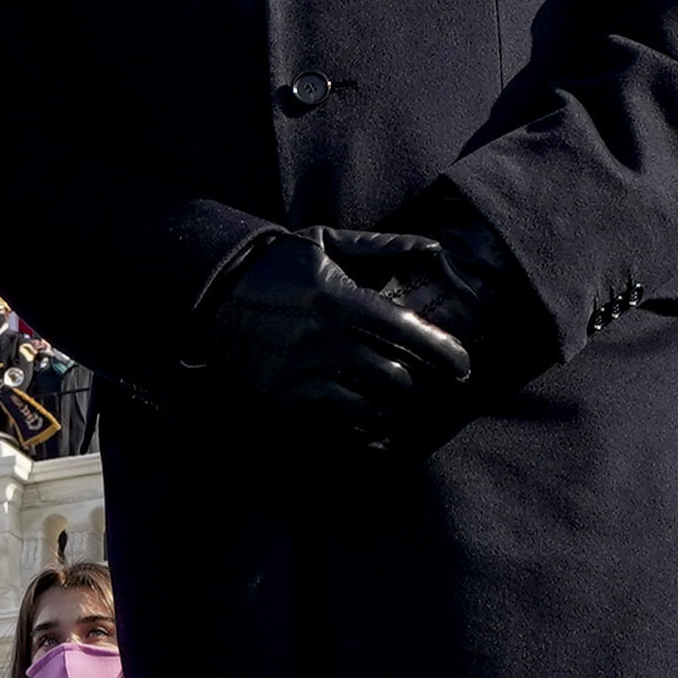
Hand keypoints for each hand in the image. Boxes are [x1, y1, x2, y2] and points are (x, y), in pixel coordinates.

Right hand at [187, 231, 469, 454]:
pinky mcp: (282, 397)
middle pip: (390, 377)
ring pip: (364, 408)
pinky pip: (330, 427)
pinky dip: (360, 434)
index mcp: (336, 300)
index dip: (442, 352)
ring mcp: (299, 374)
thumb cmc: (278, 262)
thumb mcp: (326, 242)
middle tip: (439, 388)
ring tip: (412, 410)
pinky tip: (380, 435)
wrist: (214, 288)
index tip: (463, 365)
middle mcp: (320, 340)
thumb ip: (382, 246)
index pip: (404, 332)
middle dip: (422, 387)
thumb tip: (433, 248)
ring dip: (396, 413)